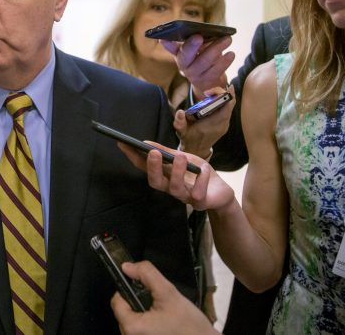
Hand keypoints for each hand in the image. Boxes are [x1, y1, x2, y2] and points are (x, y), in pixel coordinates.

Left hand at [110, 261, 218, 334]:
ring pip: (133, 319)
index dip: (129, 289)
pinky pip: (141, 329)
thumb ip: (147, 275)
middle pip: (124, 310)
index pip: (116, 300)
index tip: (145, 288)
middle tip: (158, 303)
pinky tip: (164, 323)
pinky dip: (149, 322)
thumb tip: (127, 266)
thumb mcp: (169, 293)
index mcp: (131, 327)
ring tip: (163, 314)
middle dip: (138, 302)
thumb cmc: (190, 325)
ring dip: (144, 312)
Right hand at [116, 142, 233, 211]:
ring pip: (174, 188)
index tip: (123, 143)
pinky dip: (201, 180)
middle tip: (153, 153)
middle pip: (155, 182)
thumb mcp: (184, 158)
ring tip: (180, 157)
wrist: (221, 192)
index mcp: (164, 175)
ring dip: (177, 172)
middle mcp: (171, 187)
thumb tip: (146, 142)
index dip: (133, 156)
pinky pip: (198, 193)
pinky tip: (204, 171)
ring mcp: (185, 196)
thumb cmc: (199, 173)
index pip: (144, 167)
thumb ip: (167, 152)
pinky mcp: (200, 202)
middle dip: (153, 168)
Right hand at [161, 35, 234, 98]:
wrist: (207, 82)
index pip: (172, 48)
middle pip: (186, 56)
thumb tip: (187, 34)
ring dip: (216, 49)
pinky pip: (216, 71)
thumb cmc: (200, 60)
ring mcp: (195, 75)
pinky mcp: (207, 82)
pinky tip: (231, 54)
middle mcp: (184, 66)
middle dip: (192, 46)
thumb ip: (191, 41)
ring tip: (227, 39)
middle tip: (200, 36)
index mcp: (180, 55)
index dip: (169, 44)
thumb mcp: (194, 50)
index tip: (164, 39)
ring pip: (204, 62)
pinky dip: (224, 62)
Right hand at [174, 85, 235, 157]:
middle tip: (210, 91)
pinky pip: (228, 110)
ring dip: (223, 98)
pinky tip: (215, 99)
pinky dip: (224, 103)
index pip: (226, 109)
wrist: (196, 150)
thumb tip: (179, 112)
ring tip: (211, 93)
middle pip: (230, 105)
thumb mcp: (181, 131)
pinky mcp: (224, 124)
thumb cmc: (188, 138)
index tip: (221, 89)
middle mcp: (222, 125)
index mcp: (213, 125)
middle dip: (223, 94)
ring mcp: (225, 125)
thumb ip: (179, 122)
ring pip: (230, 107)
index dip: (227, 96)